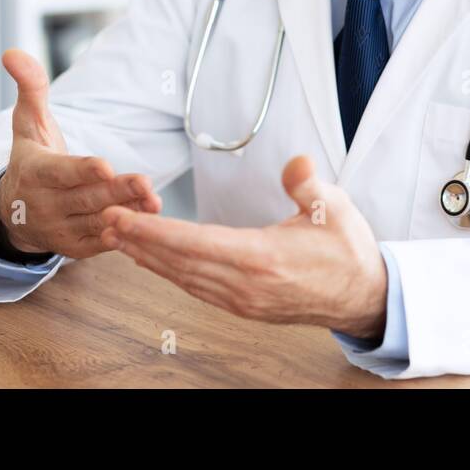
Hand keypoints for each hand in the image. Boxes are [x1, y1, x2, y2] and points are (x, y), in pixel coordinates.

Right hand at [0, 49, 161, 257]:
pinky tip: (146, 225)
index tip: (106, 166)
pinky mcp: (76, 247)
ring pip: (98, 221)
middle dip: (117, 191)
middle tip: (145, 184)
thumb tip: (13, 52)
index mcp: (35, 172)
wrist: (13, 212)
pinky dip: (122, 237)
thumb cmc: (30, 158)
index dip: (83, 170)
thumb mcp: (27, 123)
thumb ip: (30, 88)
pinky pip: (101, 243)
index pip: (61, 172)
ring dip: (127, 213)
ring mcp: (60, 229)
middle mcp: (45, 205)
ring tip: (154, 203)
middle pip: (87, 197)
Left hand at [100, 155, 387, 339]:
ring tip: (118, 239)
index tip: (122, 217)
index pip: (195, 243)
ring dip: (148, 259)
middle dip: (139, 242)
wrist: (364, 296)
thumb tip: (296, 163)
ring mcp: (243, 301)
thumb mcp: (335, 208)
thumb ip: (309, 185)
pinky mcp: (244, 307)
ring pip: (183, 278)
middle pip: (179, 263)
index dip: (154, 230)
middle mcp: (246, 285)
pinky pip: (197, 288)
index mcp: (262, 258)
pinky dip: (170, 272)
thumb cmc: (348, 250)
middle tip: (105, 222)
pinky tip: (154, 261)